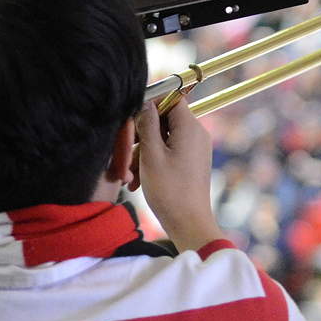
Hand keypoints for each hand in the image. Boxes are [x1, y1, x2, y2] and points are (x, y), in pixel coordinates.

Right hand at [133, 97, 223, 253]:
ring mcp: (194, 148)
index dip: (151, 102)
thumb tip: (145, 103)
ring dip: (142, 152)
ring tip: (128, 174)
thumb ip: (148, 125)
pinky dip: (151, 161)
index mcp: (190, 128)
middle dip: (141, 134)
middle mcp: (196, 134)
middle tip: (125, 151)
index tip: (132, 115)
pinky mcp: (190, 161)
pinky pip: (167, 151)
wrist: (188, 222)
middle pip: (164, 120)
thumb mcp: (151, 155)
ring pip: (162, 138)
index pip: (172, 98)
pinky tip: (136, 179)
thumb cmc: (169, 190)